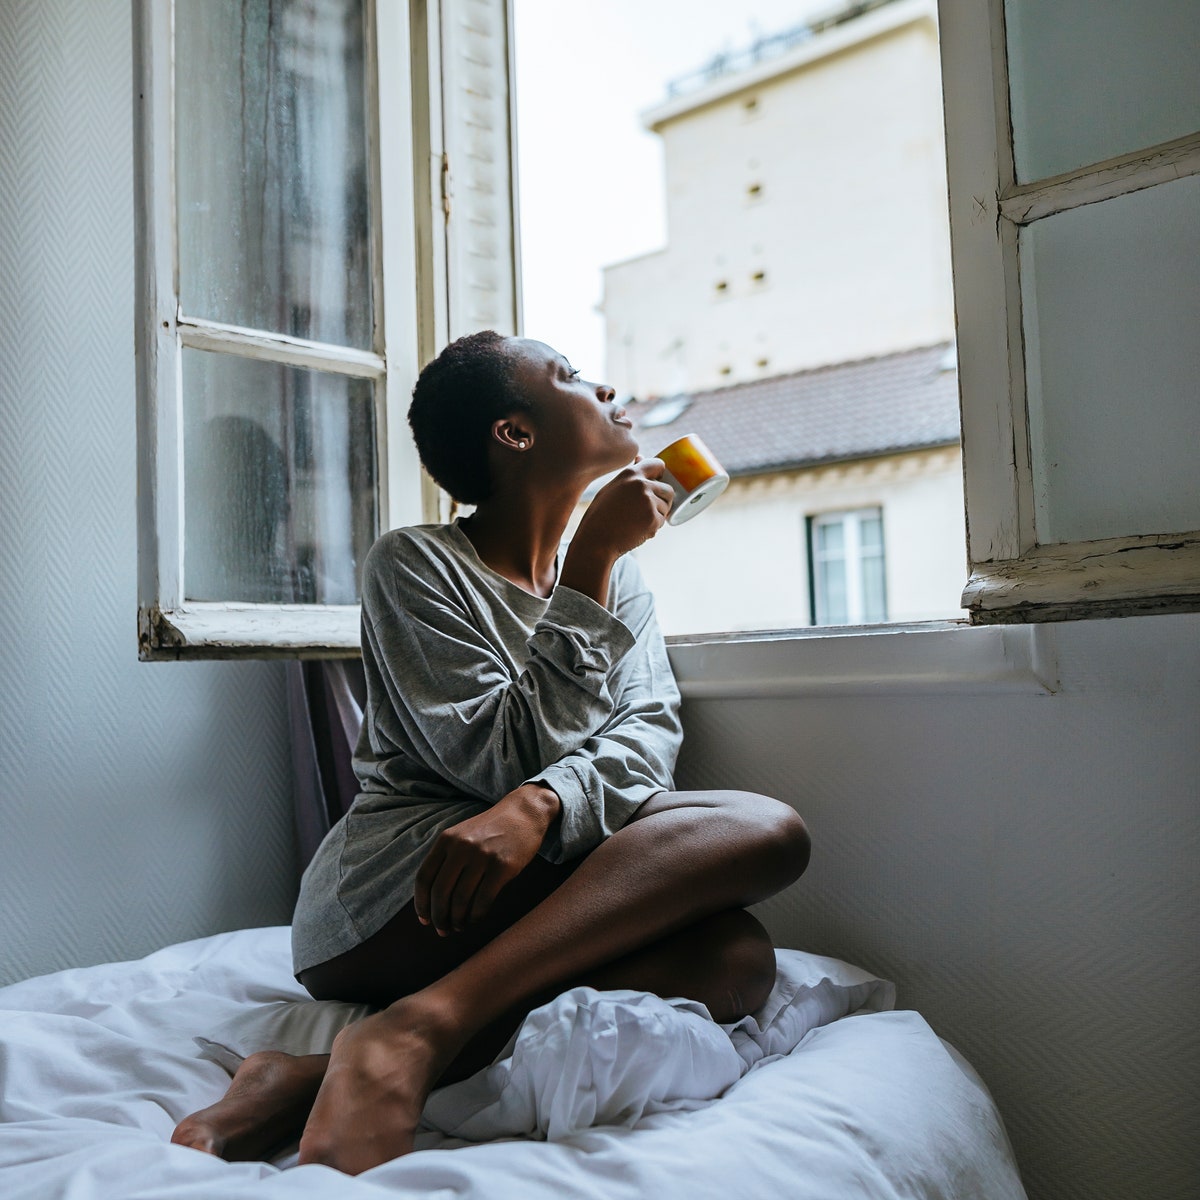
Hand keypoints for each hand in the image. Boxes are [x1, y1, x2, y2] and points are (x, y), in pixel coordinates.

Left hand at [413, 784, 560, 935]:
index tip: (424, 920)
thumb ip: (446, 859)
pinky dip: (476, 915)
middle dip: (439, 917)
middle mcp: (461, 847)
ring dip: (457, 920)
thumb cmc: (490, 830)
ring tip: (459, 926)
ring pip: (461, 899)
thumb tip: (432, 899)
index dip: (421, 904)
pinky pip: (483, 900)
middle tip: (442, 930)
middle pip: (440, 892)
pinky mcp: (503, 866)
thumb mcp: (462, 835)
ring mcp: (482, 856)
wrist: (523, 813)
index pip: (424, 878)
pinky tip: (476, 919)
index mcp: (446, 840)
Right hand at [572, 458, 673, 560]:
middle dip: (662, 500)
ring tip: (636, 521)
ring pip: (666, 507)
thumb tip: (641, 458)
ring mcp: (649, 502)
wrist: (596, 541)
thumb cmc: (600, 516)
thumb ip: (629, 474)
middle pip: (668, 489)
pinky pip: (662, 521)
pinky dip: (653, 527)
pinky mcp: (653, 520)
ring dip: (657, 515)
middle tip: (646, 510)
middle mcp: (642, 485)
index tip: (656, 484)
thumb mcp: (611, 488)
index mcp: (630, 474)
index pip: (659, 465)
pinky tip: (636, 530)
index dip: (660, 476)